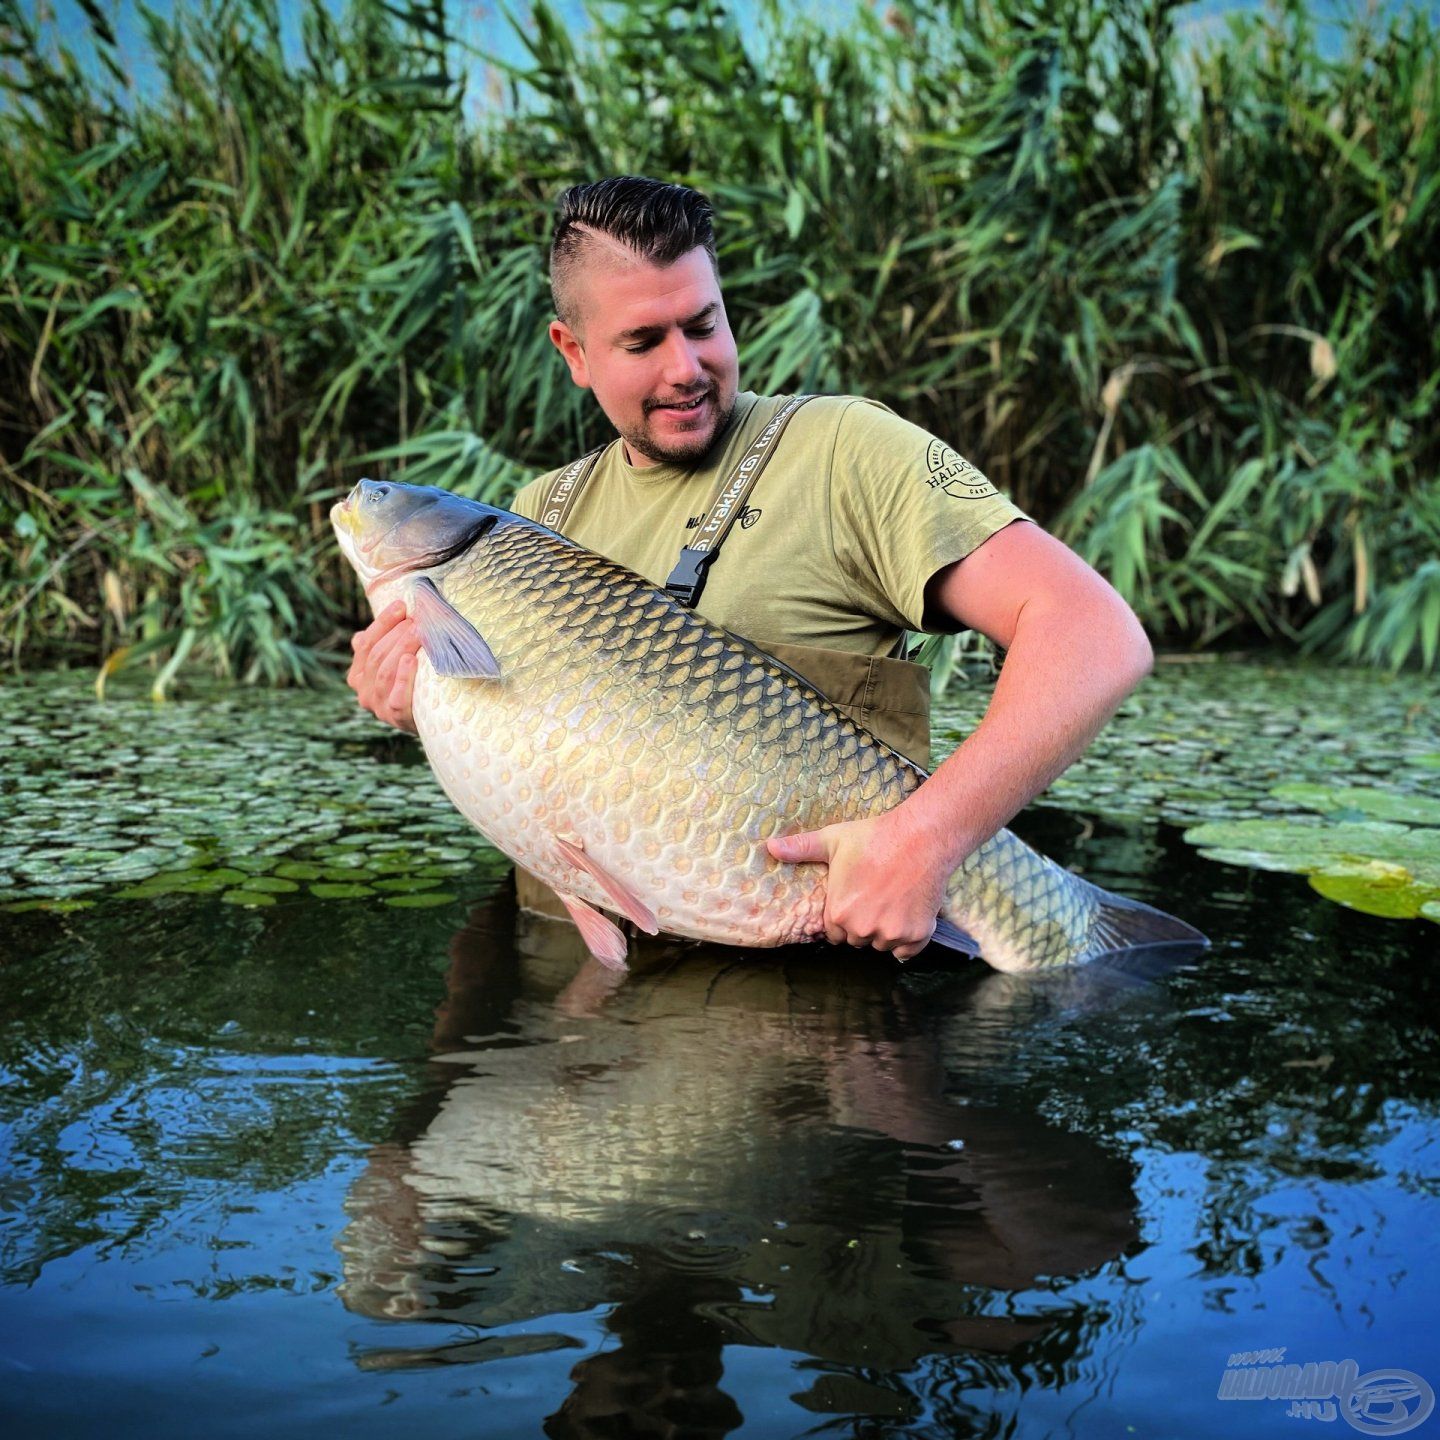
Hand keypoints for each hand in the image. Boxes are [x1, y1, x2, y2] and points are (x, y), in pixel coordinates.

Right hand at [347, 600, 420, 733]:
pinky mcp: (396, 718)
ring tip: (421, 631)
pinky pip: (397, 697)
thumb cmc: (411, 684)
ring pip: (386, 672)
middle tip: (418, 619)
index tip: (401, 605)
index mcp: (357, 675)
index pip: (365, 644)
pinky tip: (411, 660)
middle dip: (397, 634)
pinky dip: (404, 677)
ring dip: (403, 647)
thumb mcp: (392, 664)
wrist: (430, 718)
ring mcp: (378, 706)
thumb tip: (374, 625)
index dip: (383, 623)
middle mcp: (363, 691)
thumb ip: (381, 646)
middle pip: (377, 656)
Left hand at [766, 811, 949, 960]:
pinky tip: (908, 914)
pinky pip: (907, 951)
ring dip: (885, 931)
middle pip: (858, 940)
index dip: (843, 917)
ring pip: (883, 945)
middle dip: (863, 925)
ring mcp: (892, 933)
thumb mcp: (833, 840)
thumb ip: (801, 849)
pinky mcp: (917, 934)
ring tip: (892, 900)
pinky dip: (908, 939)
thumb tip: (770, 847)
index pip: (834, 933)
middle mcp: (863, 929)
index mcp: (839, 912)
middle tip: (875, 897)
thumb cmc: (875, 836)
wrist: (921, 836)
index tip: (855, 900)